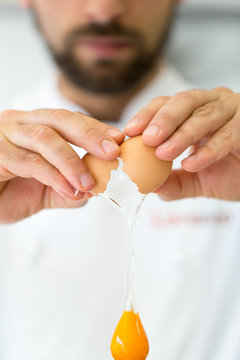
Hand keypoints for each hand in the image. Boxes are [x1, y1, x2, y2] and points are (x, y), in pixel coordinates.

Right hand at [0, 109, 123, 222]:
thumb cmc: (6, 191)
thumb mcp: (43, 193)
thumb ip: (66, 190)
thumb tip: (93, 193)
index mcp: (36, 127)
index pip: (70, 120)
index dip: (96, 129)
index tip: (120, 141)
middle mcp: (21, 124)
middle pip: (60, 119)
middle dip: (90, 135)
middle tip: (113, 152)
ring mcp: (5, 135)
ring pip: (44, 138)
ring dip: (72, 161)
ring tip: (90, 183)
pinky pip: (29, 161)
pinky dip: (53, 176)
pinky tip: (69, 189)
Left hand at [125, 87, 239, 200]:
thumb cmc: (230, 172)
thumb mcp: (196, 179)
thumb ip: (173, 182)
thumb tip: (146, 188)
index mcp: (196, 110)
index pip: (167, 103)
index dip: (148, 114)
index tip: (129, 131)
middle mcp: (214, 104)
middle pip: (185, 101)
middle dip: (164, 119)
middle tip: (147, 138)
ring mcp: (234, 112)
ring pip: (205, 115)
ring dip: (182, 134)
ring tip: (163, 152)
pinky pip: (227, 136)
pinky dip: (207, 151)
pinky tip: (190, 164)